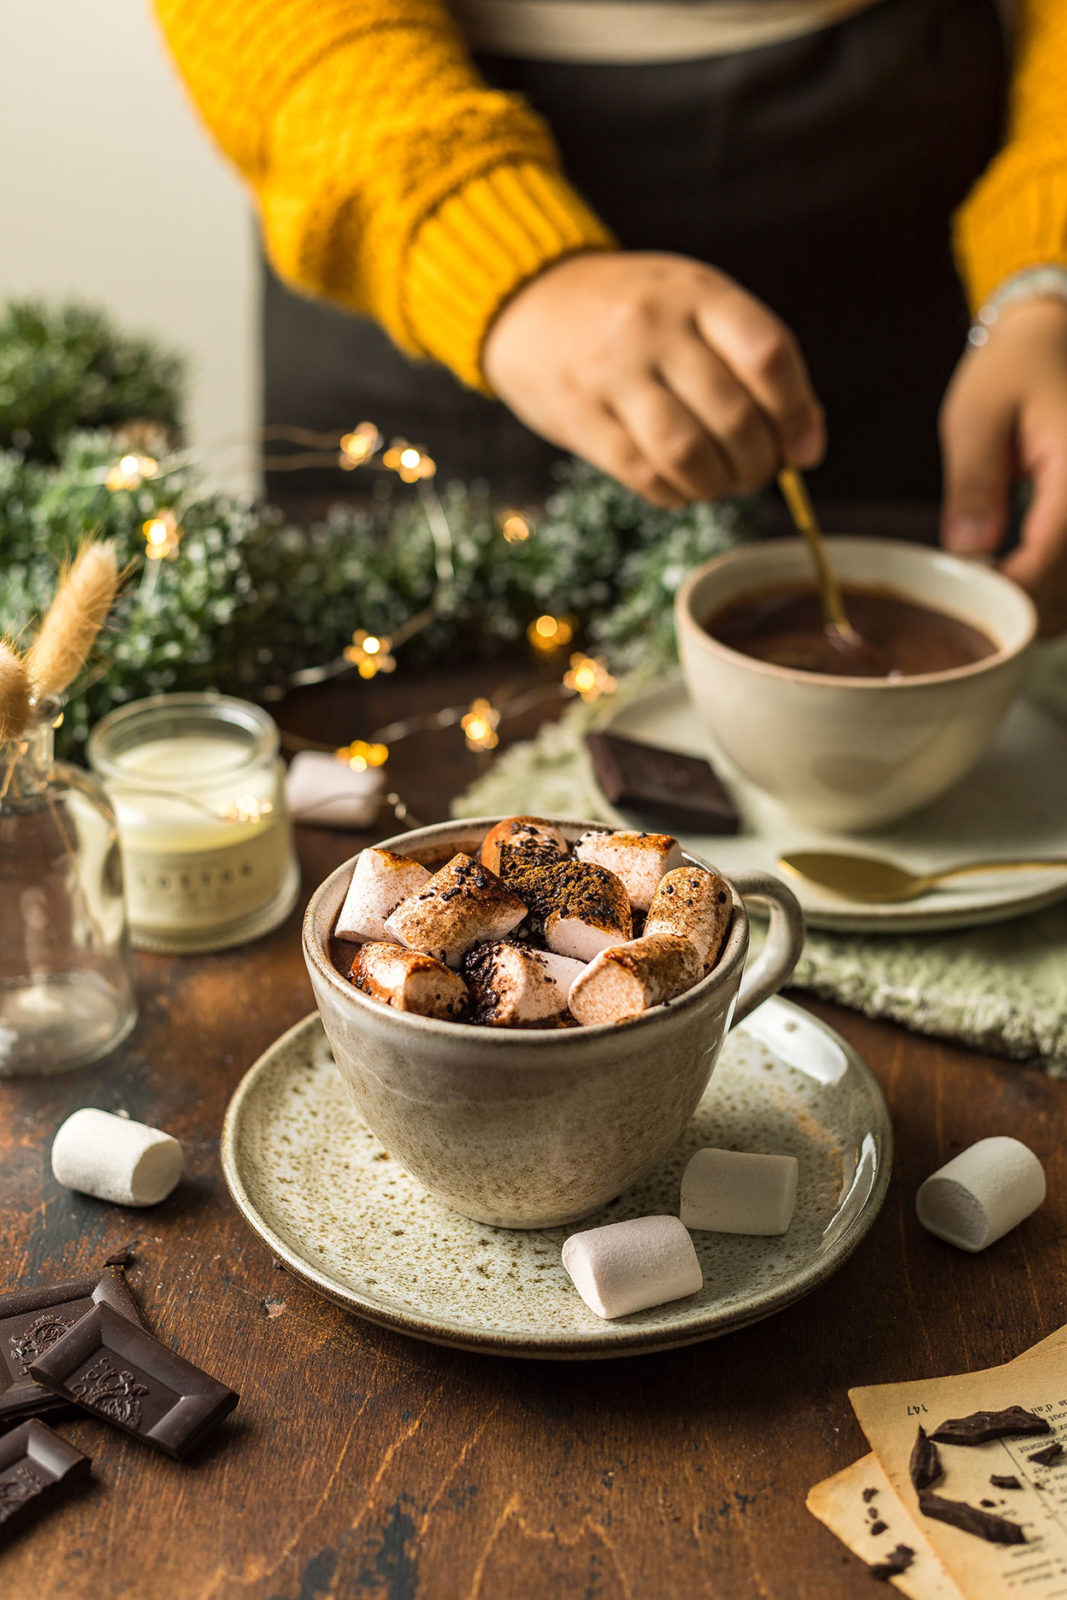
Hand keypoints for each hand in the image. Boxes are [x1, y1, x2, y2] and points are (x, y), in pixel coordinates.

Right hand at [482, 251, 824, 507]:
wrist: (532, 304)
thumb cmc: (635, 312)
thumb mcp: (696, 303)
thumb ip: (752, 358)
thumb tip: (806, 441)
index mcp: (698, 293)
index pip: (767, 354)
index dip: (797, 412)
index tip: (804, 448)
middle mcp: (656, 329)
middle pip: (733, 416)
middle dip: (759, 462)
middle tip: (758, 471)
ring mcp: (614, 375)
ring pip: (688, 453)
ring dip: (719, 484)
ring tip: (721, 482)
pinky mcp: (582, 419)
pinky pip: (644, 474)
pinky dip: (675, 493)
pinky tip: (681, 485)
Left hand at [940, 296, 1066, 634]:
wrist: (1053, 332)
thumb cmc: (1013, 367)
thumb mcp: (977, 415)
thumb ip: (974, 482)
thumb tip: (970, 551)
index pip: (1052, 553)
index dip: (1014, 594)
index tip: (975, 608)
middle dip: (1033, 610)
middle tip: (984, 618)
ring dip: (1052, 606)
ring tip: (1004, 608)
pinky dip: (1061, 587)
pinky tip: (1030, 588)